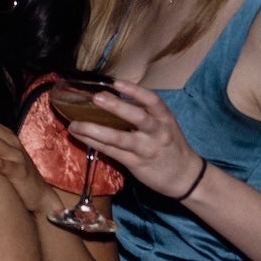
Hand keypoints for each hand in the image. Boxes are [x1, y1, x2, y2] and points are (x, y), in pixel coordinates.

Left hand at [68, 80, 202, 197]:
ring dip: (94, 130)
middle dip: (117, 106)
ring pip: (119, 138)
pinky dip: (93, 143)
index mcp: (165, 119)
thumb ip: (145, 114)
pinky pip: (111, 151)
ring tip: (74, 124)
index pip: (153, 101)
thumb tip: (113, 98)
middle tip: (96, 97)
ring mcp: (145, 149)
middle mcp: (157, 132)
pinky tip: (79, 136)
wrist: (185, 177)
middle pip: (138, 118)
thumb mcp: (165, 126)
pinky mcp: (135, 163)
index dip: (135, 91)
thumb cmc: (170, 146)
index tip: (117, 82)